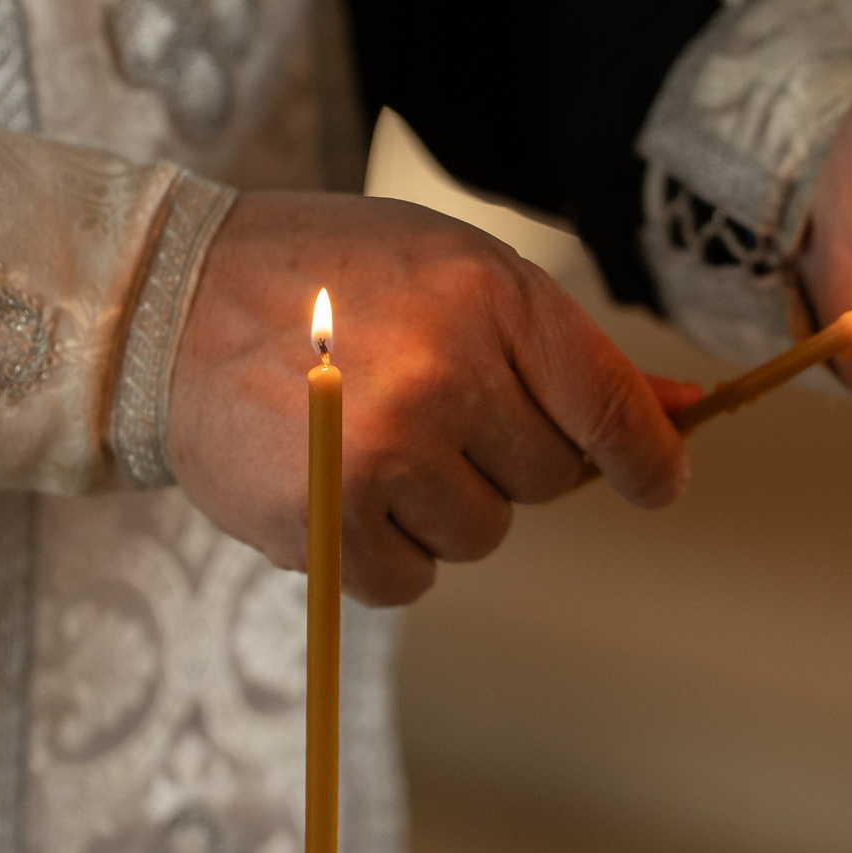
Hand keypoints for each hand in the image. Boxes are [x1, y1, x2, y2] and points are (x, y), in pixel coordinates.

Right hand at [168, 191, 694, 604]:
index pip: (609, 404)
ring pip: (482, 535)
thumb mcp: (452, 272)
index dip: (648, 456)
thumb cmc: (328, 280)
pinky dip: (385, 552)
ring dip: (442, 507)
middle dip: (506, 459)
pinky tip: (338, 488)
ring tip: (371, 439)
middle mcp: (446, 376)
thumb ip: (563, 351)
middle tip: (430, 409)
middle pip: (549, 479)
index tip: (659, 482)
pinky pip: (410, 580)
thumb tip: (683, 412)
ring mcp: (385, 454)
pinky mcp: (328, 522)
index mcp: (489, 296)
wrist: (168, 305)